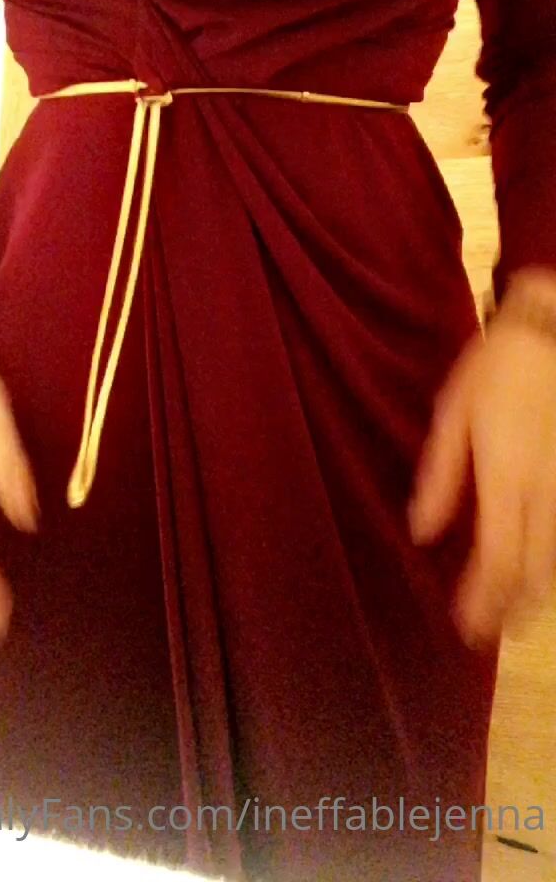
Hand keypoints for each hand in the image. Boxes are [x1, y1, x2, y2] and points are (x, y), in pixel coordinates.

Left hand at [407, 299, 555, 648]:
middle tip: (490, 635)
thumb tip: (423, 533)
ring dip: (537, 592)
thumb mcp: (454, 413)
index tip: (467, 629)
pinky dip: (553, 557)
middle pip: (536, 570)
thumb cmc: (498, 367)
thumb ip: (441, 476)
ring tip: (515, 615)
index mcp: (507, 477)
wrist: (555, 330)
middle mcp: (546, 490)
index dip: (485, 601)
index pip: (499, 559)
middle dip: (513, 610)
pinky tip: (541, 565)